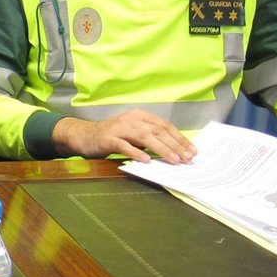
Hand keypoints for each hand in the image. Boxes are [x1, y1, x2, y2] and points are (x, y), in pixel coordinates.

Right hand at [52, 111, 195, 163]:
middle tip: (187, 158)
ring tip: (173, 160)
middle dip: (175, 145)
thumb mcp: (134, 133)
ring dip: (162, 149)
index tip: (191, 150)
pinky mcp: (108, 138)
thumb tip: (174, 150)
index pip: (165, 126)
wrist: (84, 135)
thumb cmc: (112, 136)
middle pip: (158, 131)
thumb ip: (150, 138)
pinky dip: (136, 152)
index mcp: (140, 116)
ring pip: (145, 137)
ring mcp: (119, 128)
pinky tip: (146, 160)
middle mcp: (131, 119)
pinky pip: (125, 146)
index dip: (180, 138)